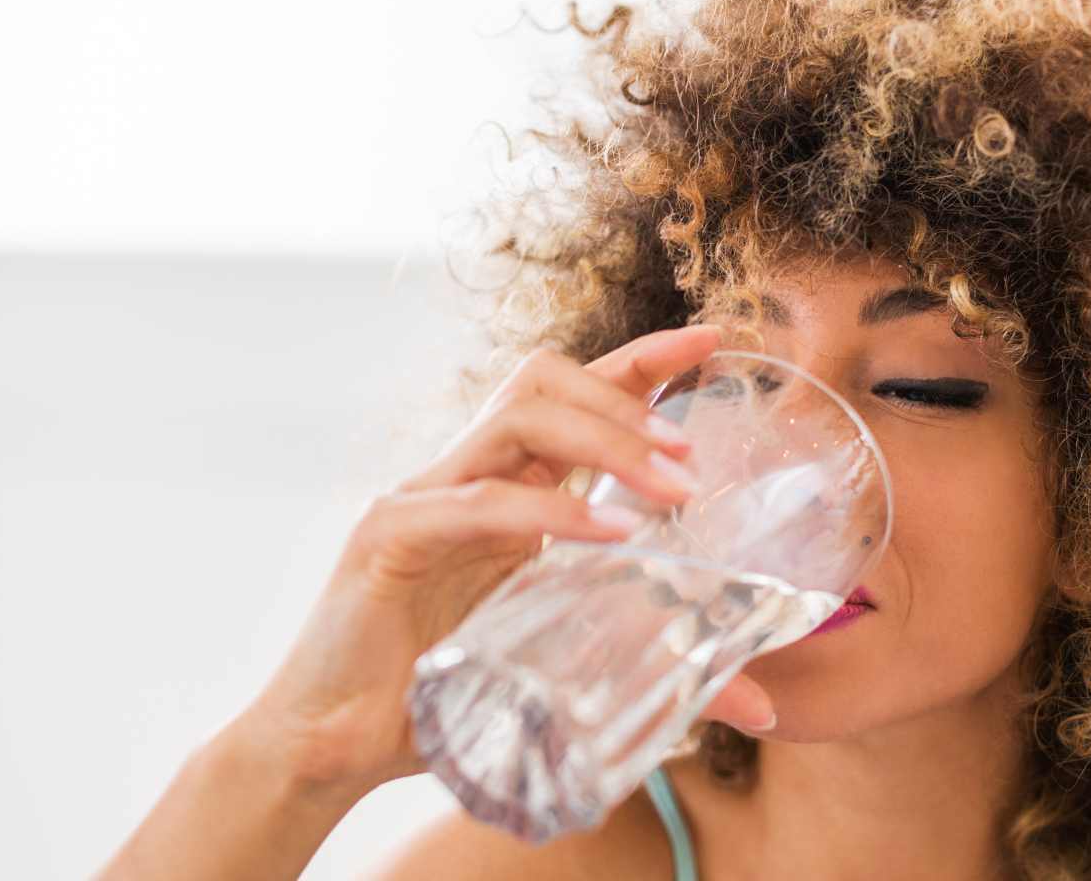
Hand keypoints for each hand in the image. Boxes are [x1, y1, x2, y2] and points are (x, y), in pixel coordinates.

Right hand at [234, 323, 778, 795]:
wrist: (332, 749)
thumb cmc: (442, 700)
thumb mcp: (563, 669)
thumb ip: (653, 668)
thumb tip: (758, 701)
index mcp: (503, 488)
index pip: (573, 394)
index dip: (642, 360)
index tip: (716, 340)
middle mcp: (462, 475)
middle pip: (544, 380)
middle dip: (628, 398)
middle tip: (694, 454)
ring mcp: (421, 497)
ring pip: (516, 417)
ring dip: (604, 439)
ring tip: (670, 487)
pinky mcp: (389, 538)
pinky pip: (479, 504)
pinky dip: (549, 512)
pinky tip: (608, 538)